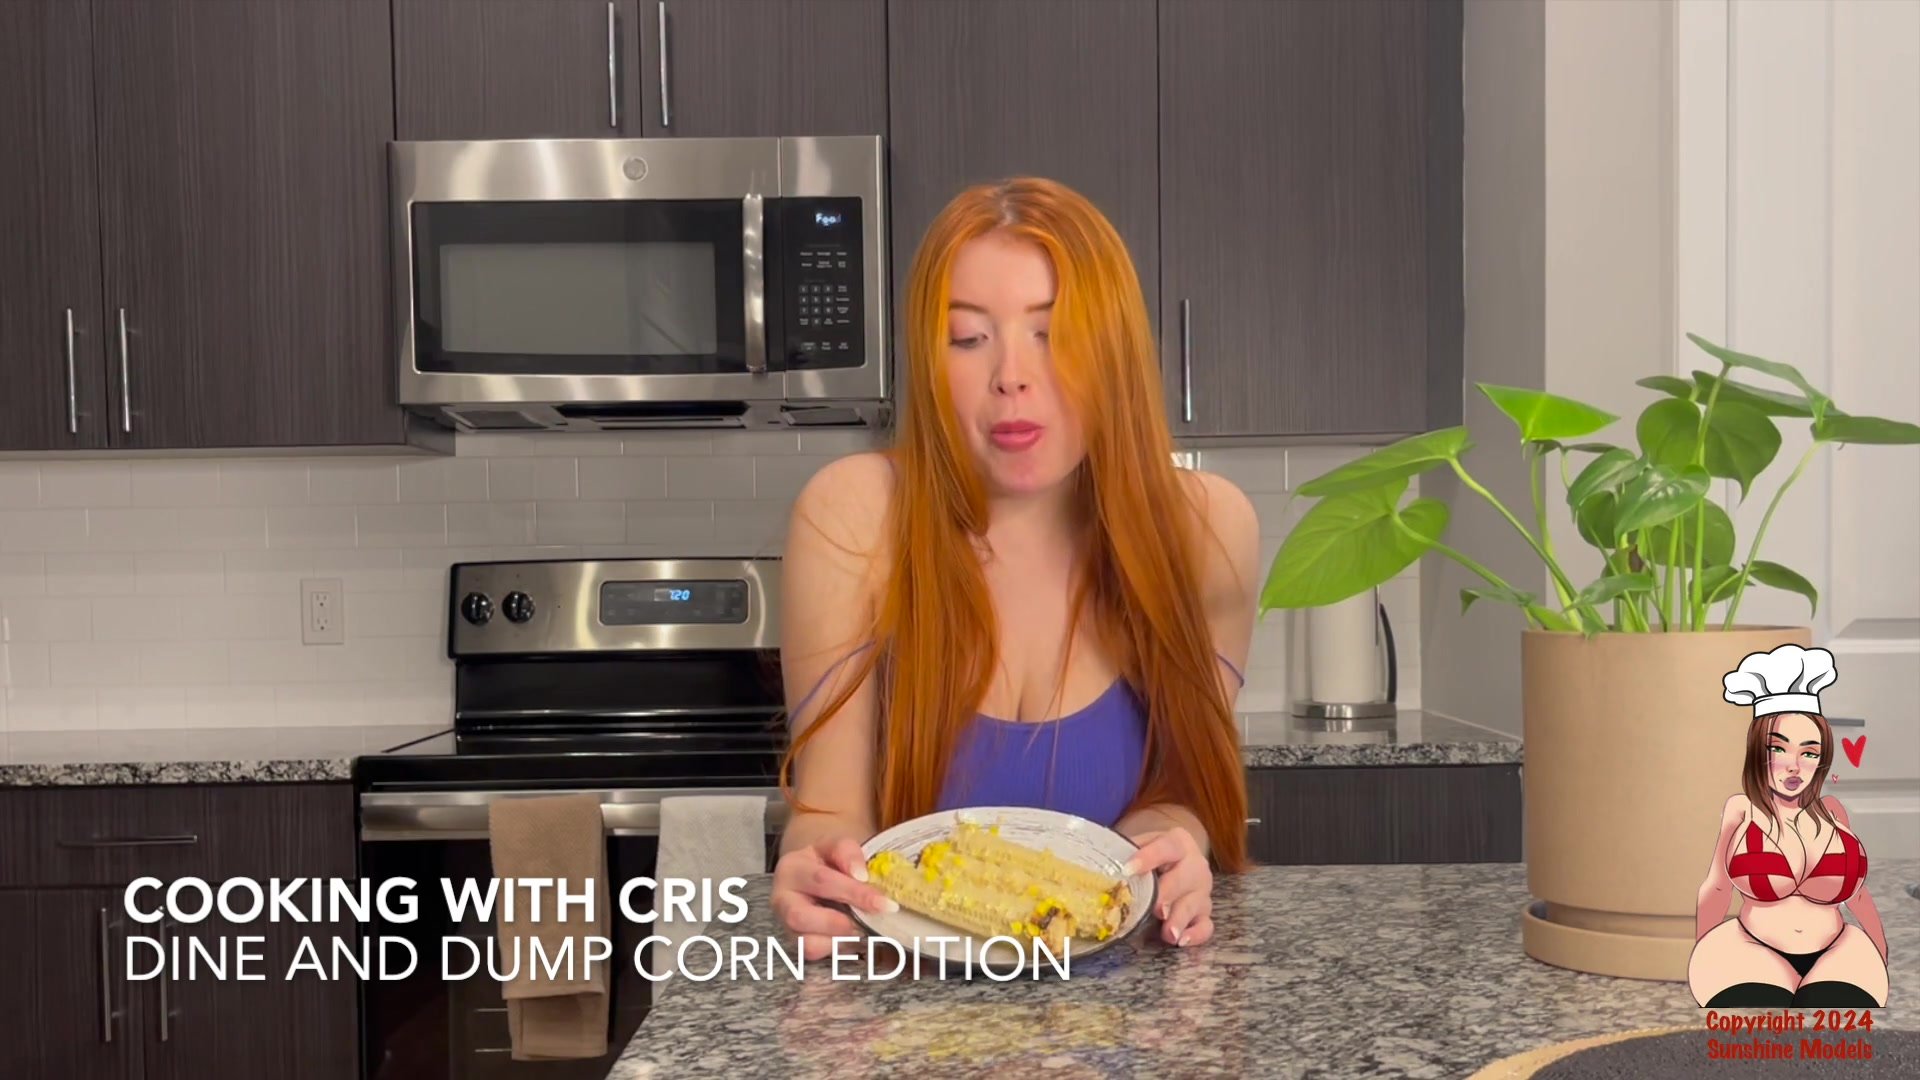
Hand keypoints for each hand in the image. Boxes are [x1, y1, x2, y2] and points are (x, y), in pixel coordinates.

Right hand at [769, 836, 896, 959]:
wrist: (816, 876)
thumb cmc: (828, 862)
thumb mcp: (837, 848)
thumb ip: (848, 853)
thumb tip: (860, 876)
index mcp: (791, 868)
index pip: (821, 881)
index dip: (855, 893)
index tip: (884, 903)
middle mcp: (781, 899)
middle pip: (801, 916)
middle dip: (841, 922)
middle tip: (873, 920)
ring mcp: (786, 925)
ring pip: (806, 942)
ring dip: (839, 939)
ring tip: (861, 928)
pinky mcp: (796, 944)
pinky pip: (815, 953)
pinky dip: (837, 948)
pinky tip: (852, 936)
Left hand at [1123, 827, 1212, 947]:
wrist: (1173, 858)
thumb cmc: (1149, 855)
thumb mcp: (1138, 846)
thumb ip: (1123, 855)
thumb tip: (1098, 872)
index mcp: (1178, 843)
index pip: (1167, 846)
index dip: (1148, 857)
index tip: (1128, 870)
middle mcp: (1195, 865)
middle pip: (1186, 877)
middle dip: (1169, 893)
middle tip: (1156, 908)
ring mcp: (1202, 890)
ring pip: (1197, 902)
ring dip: (1181, 918)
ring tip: (1169, 933)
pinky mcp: (1204, 912)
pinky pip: (1206, 925)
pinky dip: (1196, 934)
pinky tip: (1181, 941)